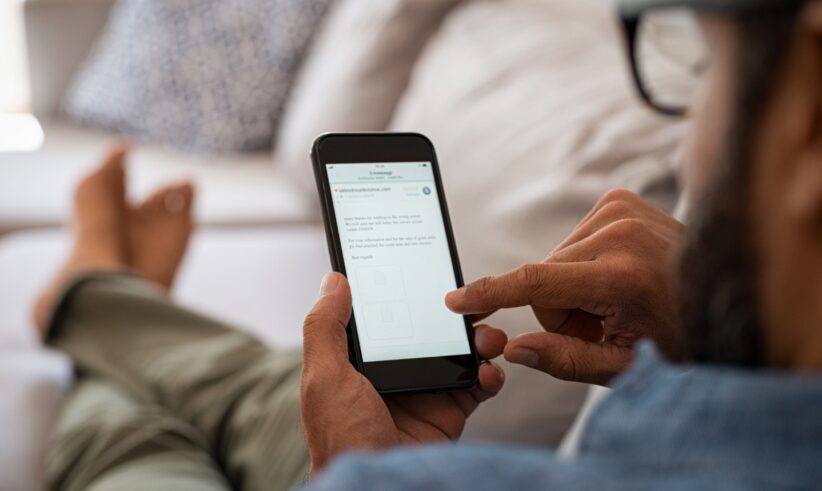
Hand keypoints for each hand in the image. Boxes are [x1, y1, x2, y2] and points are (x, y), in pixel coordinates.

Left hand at [301, 273, 505, 474]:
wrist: (380, 489)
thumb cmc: (341, 439)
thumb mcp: (324, 377)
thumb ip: (325, 328)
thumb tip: (334, 279)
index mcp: (363, 360)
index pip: (388, 315)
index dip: (407, 293)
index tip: (427, 270)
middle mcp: (396, 371)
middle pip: (432, 329)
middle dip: (455, 314)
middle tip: (472, 302)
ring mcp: (425, 391)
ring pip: (459, 352)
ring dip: (479, 339)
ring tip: (487, 337)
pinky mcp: (450, 412)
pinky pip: (478, 385)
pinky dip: (490, 374)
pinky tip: (488, 371)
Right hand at [446, 190, 683, 385]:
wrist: (728, 292)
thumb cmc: (681, 336)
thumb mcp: (625, 365)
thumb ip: (565, 360)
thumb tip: (513, 350)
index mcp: (622, 276)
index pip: (535, 282)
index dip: (490, 293)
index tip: (455, 300)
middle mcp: (620, 233)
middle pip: (543, 278)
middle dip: (560, 308)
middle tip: (604, 322)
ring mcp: (622, 209)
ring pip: (554, 260)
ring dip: (573, 285)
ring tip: (616, 298)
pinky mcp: (620, 199)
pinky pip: (571, 239)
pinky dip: (584, 263)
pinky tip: (617, 274)